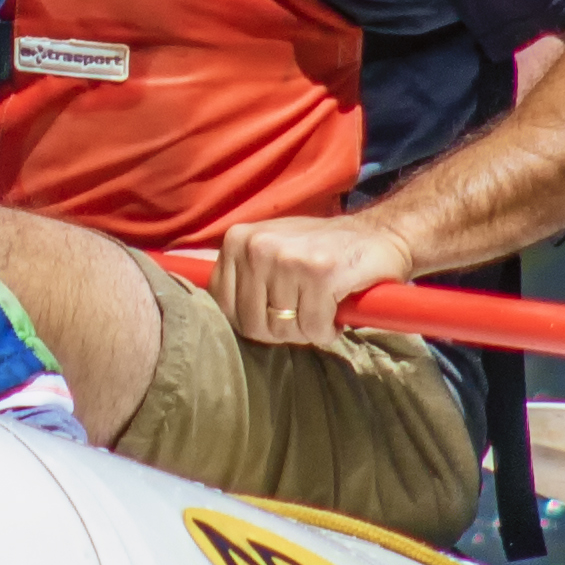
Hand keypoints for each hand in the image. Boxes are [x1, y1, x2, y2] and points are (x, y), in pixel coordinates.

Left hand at [211, 212, 412, 351]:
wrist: (381, 235)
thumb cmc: (320, 250)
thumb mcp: (269, 249)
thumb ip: (237, 272)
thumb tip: (182, 293)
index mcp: (237, 241)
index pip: (224, 307)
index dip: (253, 321)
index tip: (277, 311)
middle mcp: (258, 247)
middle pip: (253, 324)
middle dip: (282, 329)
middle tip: (305, 312)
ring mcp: (288, 259)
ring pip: (283, 329)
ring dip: (307, 329)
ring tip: (320, 307)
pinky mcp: (320, 274)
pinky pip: (313, 327)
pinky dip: (327, 329)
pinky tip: (336, 310)